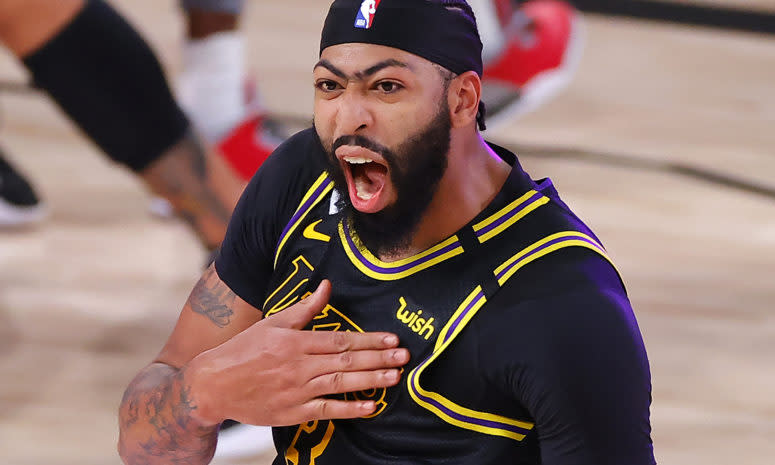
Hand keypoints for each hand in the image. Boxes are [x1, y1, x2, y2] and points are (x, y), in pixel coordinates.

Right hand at [184, 280, 408, 426]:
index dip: (369, 339)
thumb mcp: (274, 323)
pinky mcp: (292, 413)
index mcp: (296, 341)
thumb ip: (305, 308)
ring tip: (395, 377)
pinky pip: (326, 411)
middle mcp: (299, 366)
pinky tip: (370, 406)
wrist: (213, 385)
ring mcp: (297, 391)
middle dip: (379, 359)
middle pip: (346, 360)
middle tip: (404, 357)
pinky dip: (349, 409)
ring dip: (371, 381)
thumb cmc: (244, 350)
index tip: (392, 339)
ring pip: (340, 384)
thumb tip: (327, 286)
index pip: (341, 339)